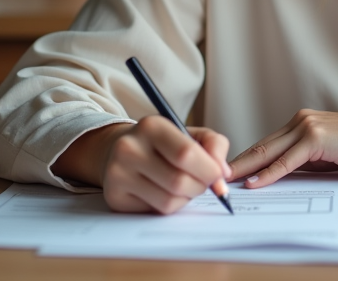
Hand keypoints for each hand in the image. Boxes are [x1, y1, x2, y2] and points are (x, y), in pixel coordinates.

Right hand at [53, 118, 230, 214]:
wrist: (118, 150)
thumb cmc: (163, 144)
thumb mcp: (190, 133)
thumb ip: (214, 145)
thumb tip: (223, 174)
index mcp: (151, 126)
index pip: (186, 154)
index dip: (209, 170)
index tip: (218, 176)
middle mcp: (129, 148)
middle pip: (179, 181)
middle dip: (200, 187)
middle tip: (202, 182)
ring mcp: (118, 174)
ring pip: (169, 201)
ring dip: (185, 198)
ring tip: (181, 185)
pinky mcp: (115, 198)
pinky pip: (156, 211)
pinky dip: (169, 206)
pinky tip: (163, 192)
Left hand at [228, 110, 337, 188]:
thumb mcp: (326, 155)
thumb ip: (303, 160)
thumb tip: (279, 175)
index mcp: (302, 122)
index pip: (268, 143)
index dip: (247, 158)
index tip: (231, 172)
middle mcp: (301, 120)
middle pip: (262, 145)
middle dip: (238, 163)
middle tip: (216, 176)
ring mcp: (307, 127)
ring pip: (269, 151)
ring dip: (245, 168)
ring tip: (226, 181)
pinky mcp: (316, 139)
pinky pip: (286, 161)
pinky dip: (268, 173)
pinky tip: (253, 182)